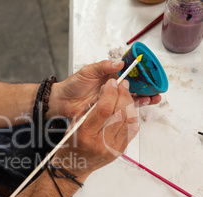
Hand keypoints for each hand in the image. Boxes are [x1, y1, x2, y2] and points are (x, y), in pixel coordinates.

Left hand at [46, 60, 160, 119]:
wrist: (62, 102)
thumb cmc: (73, 85)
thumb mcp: (87, 72)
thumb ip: (102, 67)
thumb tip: (118, 63)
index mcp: (110, 75)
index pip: (129, 73)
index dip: (141, 73)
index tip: (151, 74)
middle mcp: (113, 87)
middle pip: (135, 86)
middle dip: (147, 87)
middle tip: (157, 89)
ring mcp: (111, 99)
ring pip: (132, 98)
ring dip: (144, 98)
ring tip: (153, 98)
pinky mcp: (108, 110)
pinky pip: (123, 110)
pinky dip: (133, 108)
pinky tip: (141, 106)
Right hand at [53, 78, 137, 177]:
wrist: (74, 167)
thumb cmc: (71, 146)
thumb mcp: (74, 124)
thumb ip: (89, 109)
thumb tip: (105, 92)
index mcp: (86, 134)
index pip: (104, 109)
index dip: (110, 93)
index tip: (112, 83)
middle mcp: (101, 142)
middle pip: (120, 113)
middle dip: (123, 95)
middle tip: (122, 85)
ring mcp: (113, 148)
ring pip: (129, 120)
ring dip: (130, 104)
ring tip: (126, 95)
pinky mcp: (120, 150)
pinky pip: (132, 130)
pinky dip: (131, 116)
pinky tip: (127, 109)